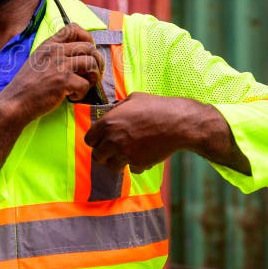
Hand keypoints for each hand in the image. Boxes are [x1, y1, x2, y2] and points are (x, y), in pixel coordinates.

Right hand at [0, 24, 104, 176]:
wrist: (15, 102)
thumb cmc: (27, 86)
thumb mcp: (38, 60)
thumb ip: (54, 54)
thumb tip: (78, 55)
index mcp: (49, 45)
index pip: (73, 28)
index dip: (87, 38)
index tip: (86, 52)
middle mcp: (55, 51)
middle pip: (89, 47)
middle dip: (96, 62)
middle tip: (91, 75)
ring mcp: (59, 65)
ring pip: (92, 63)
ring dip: (92, 77)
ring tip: (82, 86)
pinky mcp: (64, 81)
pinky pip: (86, 84)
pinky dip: (82, 93)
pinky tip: (71, 97)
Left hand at [84, 93, 220, 173]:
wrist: (178, 123)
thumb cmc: (157, 107)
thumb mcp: (133, 99)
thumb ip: (118, 108)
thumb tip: (113, 111)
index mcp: (108, 123)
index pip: (89, 140)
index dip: (95, 140)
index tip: (101, 141)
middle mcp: (113, 139)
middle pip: (97, 156)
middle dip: (104, 154)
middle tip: (112, 151)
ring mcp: (125, 153)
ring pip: (112, 166)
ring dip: (118, 162)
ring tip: (126, 155)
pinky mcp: (138, 163)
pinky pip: (132, 169)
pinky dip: (137, 165)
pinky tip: (144, 155)